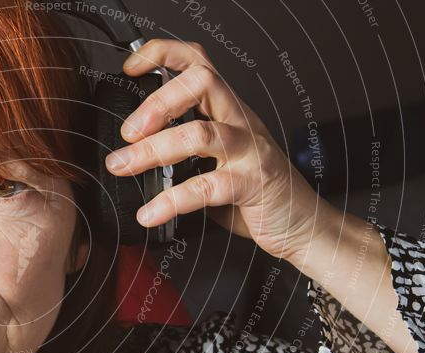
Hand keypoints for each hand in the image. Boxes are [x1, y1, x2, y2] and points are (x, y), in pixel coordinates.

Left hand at [105, 39, 337, 262]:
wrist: (303, 224)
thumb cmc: (256, 193)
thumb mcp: (216, 162)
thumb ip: (182, 153)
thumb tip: (130, 155)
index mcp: (228, 111)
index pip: (199, 63)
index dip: (164, 55)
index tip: (131, 68)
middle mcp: (240, 122)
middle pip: (202, 84)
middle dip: (157, 102)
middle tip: (127, 132)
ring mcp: (249, 151)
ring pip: (200, 134)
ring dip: (153, 150)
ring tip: (122, 166)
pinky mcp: (252, 184)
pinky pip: (207, 187)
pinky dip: (171, 201)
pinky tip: (150, 214)